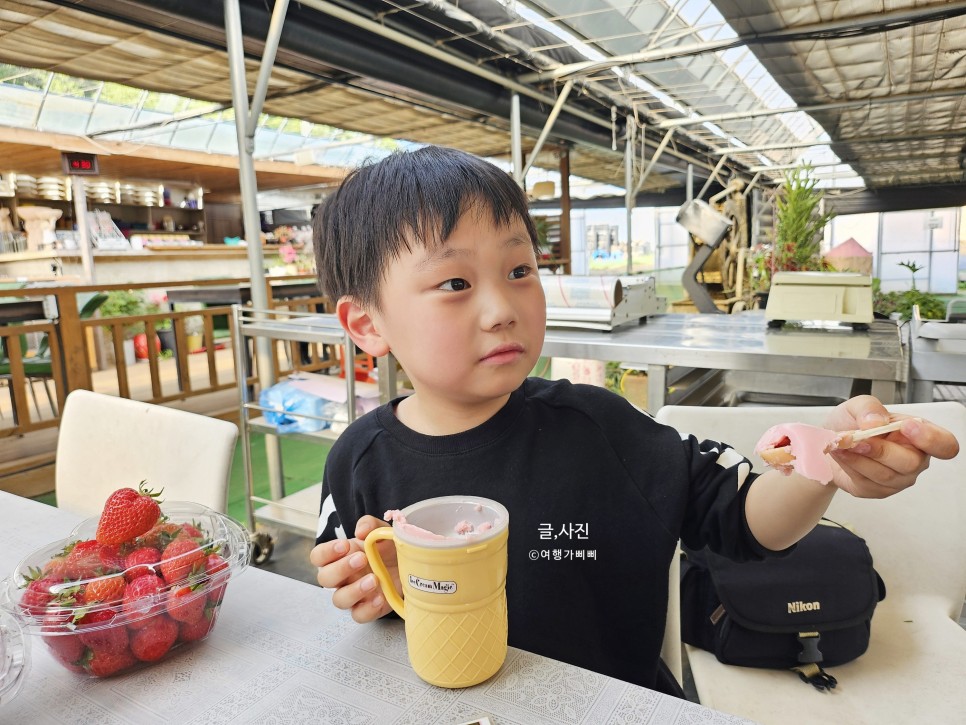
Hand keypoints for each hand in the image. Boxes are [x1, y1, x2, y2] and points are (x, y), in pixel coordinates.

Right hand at [309, 515, 398, 622]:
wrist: (409, 564)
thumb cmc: (387, 547)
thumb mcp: (381, 531)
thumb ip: (370, 525)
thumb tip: (360, 531)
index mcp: (339, 557)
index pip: (318, 557)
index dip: (326, 552)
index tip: (344, 545)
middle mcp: (342, 577)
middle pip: (325, 579)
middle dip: (341, 569)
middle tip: (362, 558)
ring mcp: (353, 595)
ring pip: (339, 600)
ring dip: (354, 590)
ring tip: (374, 580)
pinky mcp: (368, 609)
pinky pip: (359, 615)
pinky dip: (368, 608)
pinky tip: (381, 597)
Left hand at [824, 395, 959, 497]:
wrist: (829, 442)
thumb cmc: (851, 423)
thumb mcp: (858, 405)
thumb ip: (869, 407)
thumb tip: (876, 421)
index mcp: (920, 434)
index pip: (945, 445)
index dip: (931, 439)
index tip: (907, 426)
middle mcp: (914, 459)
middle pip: (911, 463)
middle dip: (880, 450)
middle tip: (856, 439)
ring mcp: (898, 478)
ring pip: (885, 475)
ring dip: (858, 458)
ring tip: (841, 444)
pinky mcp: (878, 490)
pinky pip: (866, 483)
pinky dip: (849, 466)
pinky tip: (841, 454)